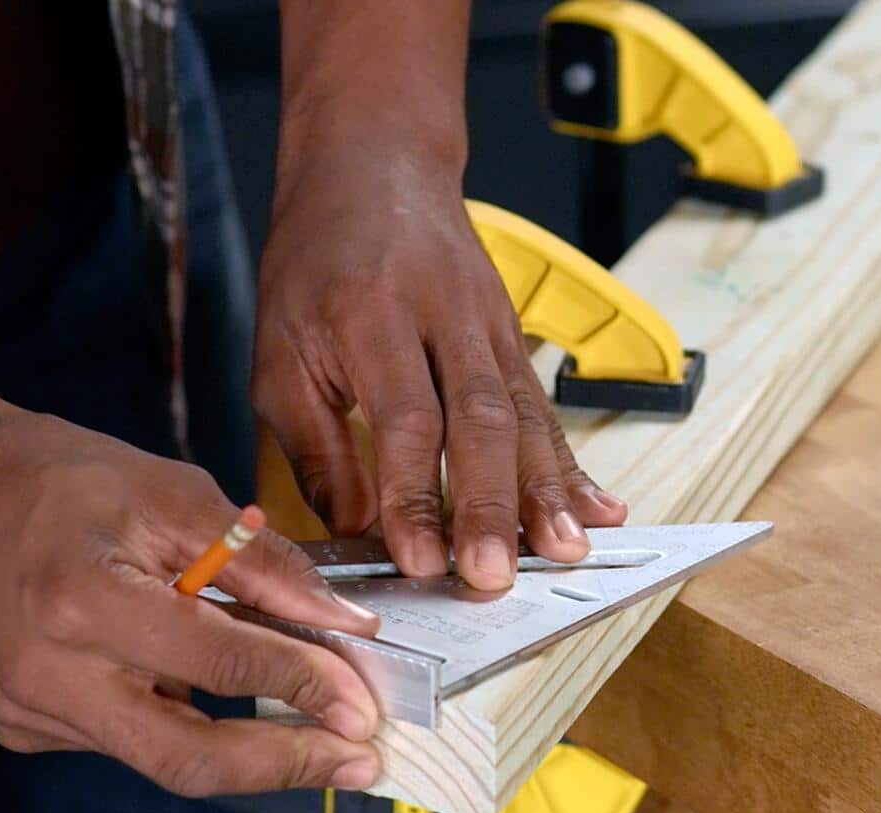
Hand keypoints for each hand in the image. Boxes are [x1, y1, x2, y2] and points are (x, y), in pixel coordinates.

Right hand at [0, 410, 383, 794]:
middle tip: (360, 761)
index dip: (306, 687)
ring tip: (318, 734)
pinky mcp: (23, 725)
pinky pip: (126, 740)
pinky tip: (227, 704)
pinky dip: (188, 724)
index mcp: (83, 602)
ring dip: (248, 751)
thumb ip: (263, 564)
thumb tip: (342, 623)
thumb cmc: (56, 477)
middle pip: (189, 760)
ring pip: (161, 757)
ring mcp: (28, 710)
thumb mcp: (174, 492)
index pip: (222, 667)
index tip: (366, 702)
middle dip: (289, 766)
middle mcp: (48, 674)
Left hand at [253, 153, 628, 591]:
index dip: (415, 492)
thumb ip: (317, 447)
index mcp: (370, 315)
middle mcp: (443, 316)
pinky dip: (571, 465)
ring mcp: (489, 323)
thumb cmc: (314, 268)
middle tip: (496, 576)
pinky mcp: (514, 337)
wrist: (374, 169)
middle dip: (491, 504)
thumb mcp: (280, 352)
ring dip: (547, 491)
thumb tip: (356, 534)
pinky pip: (545, 407)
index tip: (421, 560)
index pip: (404, 416)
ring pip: (526, 414)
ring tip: (566, 552)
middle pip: (479, 418)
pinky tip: (601, 510)